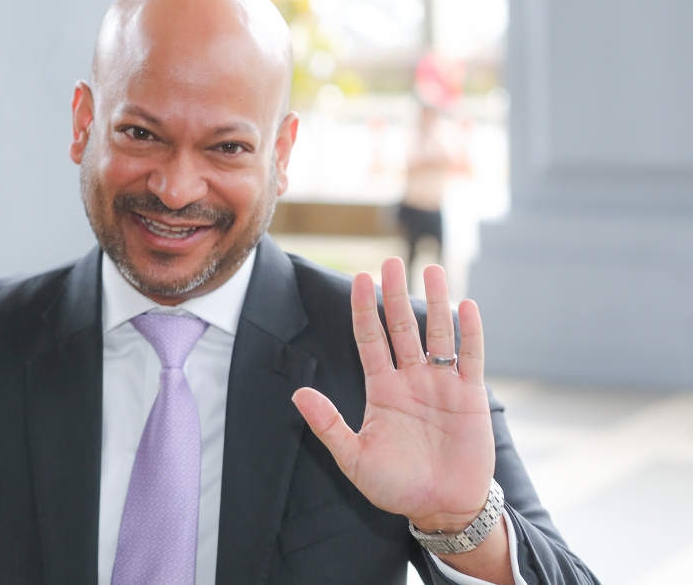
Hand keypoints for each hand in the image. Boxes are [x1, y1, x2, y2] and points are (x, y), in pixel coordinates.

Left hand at [292, 258, 492, 532]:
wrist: (441, 509)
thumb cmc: (395, 486)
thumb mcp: (354, 459)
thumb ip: (329, 426)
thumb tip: (298, 395)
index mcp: (381, 389)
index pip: (369, 339)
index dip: (363, 309)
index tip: (358, 277)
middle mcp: (410, 379)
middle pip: (401, 327)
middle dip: (394, 294)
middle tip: (390, 261)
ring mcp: (441, 384)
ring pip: (437, 334)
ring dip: (434, 302)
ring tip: (432, 269)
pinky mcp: (470, 395)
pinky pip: (471, 356)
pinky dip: (470, 332)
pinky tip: (466, 305)